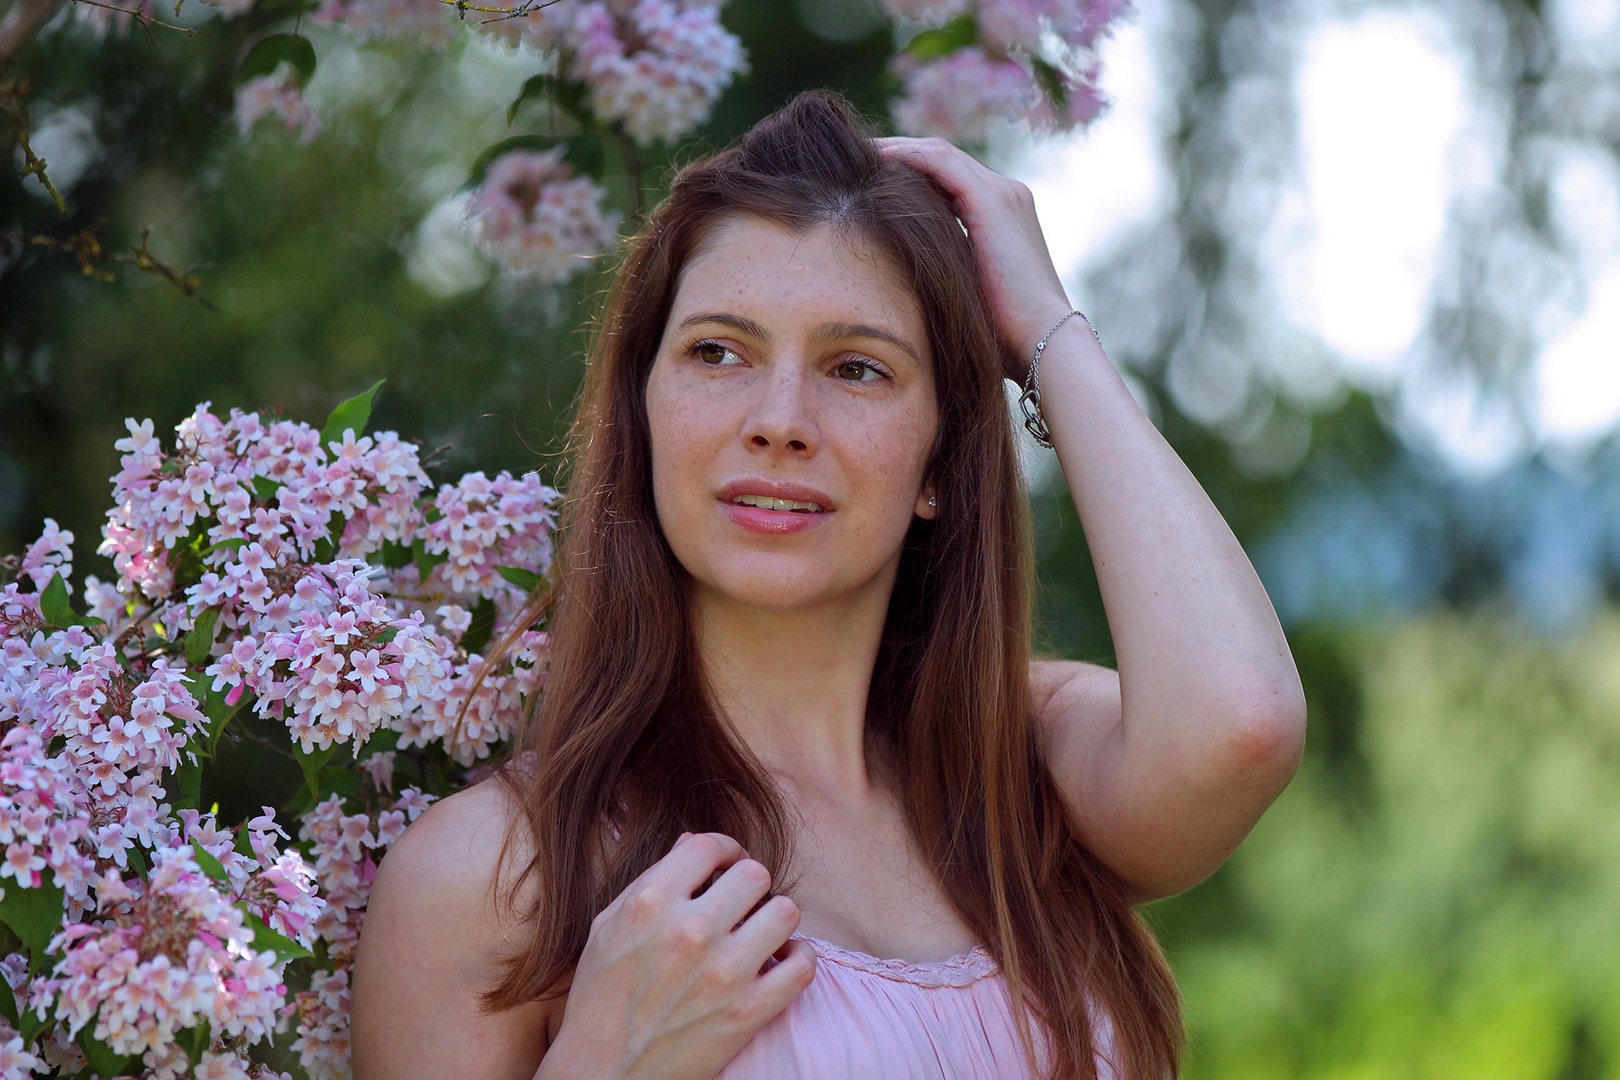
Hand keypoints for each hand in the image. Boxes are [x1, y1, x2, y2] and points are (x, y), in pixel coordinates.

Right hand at [539, 832, 815, 1079]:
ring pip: (786, 910)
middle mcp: (690, 930)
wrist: (605, 1075)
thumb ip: (650, 881)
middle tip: (740, 903)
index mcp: (650, 902)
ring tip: (760, 931)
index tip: (724, 865)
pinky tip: (779, 961)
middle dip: (748, 884)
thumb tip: (693, 842)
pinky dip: (799, 958)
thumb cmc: (600, 999)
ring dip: (775, 918)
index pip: (708, 845)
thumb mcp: (608, 927)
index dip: (723, 849)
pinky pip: (803, 965)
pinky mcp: (749, 1012)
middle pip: (754, 873)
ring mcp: (724, 972)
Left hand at [874, 136, 1073, 378]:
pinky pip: (940, 161)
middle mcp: (1006, 194)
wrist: (1041, 340)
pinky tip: (873, 162)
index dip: (906, 174)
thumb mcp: (965, 291)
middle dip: (895, 155)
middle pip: (940, 159)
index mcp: (1001, 214)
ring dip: (894, 150)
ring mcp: (1002, 192)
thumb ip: (943, 271)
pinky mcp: (993, 199)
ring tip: (854, 155)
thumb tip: (900, 277)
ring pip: (938, 153)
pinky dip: (906, 156)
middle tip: (851, 159)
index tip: (865, 182)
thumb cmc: (1002, 334)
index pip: (947, 179)